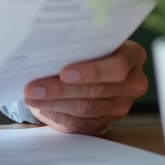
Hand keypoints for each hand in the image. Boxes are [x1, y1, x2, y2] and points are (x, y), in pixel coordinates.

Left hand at [23, 40, 147, 134]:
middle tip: (34, 87)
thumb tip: (47, 49)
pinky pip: (80, 120)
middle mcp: (133, 82)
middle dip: (62, 89)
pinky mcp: (105, 121)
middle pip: (98, 90)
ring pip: (87, 107)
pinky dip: (56, 110)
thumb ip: (77, 46)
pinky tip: (38, 103)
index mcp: (132, 55)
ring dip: (54, 102)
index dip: (91, 71)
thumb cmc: (84, 50)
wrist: (84, 72)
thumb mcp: (85, 43)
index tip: (64, 72)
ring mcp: (121, 105)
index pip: (118, 67)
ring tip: (31, 94)